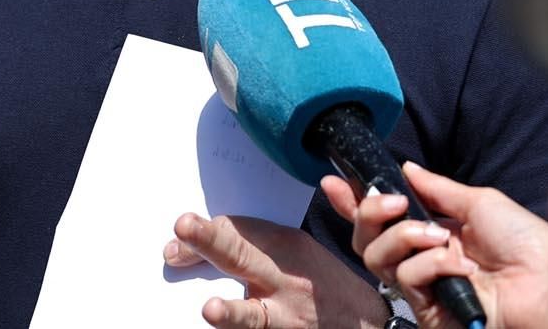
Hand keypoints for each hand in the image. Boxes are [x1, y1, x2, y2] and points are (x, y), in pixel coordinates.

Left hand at [162, 212, 388, 328]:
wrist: (365, 325)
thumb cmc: (322, 282)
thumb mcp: (298, 249)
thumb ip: (254, 241)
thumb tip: (201, 237)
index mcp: (287, 248)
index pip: (241, 231)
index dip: (209, 229)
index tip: (181, 227)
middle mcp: (284, 282)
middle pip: (242, 257)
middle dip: (212, 243)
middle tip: (182, 230)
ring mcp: (285, 319)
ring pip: (254, 316)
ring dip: (232, 313)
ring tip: (210, 308)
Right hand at [320, 164, 547, 328]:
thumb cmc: (528, 244)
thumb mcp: (480, 202)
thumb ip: (436, 188)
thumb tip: (406, 167)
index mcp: (436, 233)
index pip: (384, 219)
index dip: (354, 202)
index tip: (334, 181)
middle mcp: (425, 259)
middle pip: (367, 239)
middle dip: (368, 213)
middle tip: (391, 202)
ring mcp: (426, 286)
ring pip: (376, 259)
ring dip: (402, 236)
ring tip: (436, 235)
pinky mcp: (430, 310)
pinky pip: (407, 280)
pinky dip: (429, 264)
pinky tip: (457, 266)